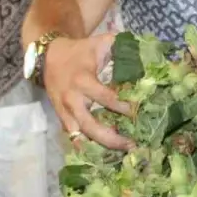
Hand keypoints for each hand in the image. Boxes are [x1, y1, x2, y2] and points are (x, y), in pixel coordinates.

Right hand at [41, 34, 132, 150]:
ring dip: (100, 146)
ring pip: (80, 136)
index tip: (139, 113)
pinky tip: (104, 153)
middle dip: (112, 138)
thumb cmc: (81, 50)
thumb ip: (123, 46)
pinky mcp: (61, 118)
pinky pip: (74, 137)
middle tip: (132, 145)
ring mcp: (65, 111)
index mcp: (83, 81)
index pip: (106, 98)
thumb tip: (147, 53)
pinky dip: (87, 146)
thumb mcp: (101, 42)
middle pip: (91, 126)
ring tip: (121, 152)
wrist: (48, 57)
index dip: (124, 107)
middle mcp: (72, 99)